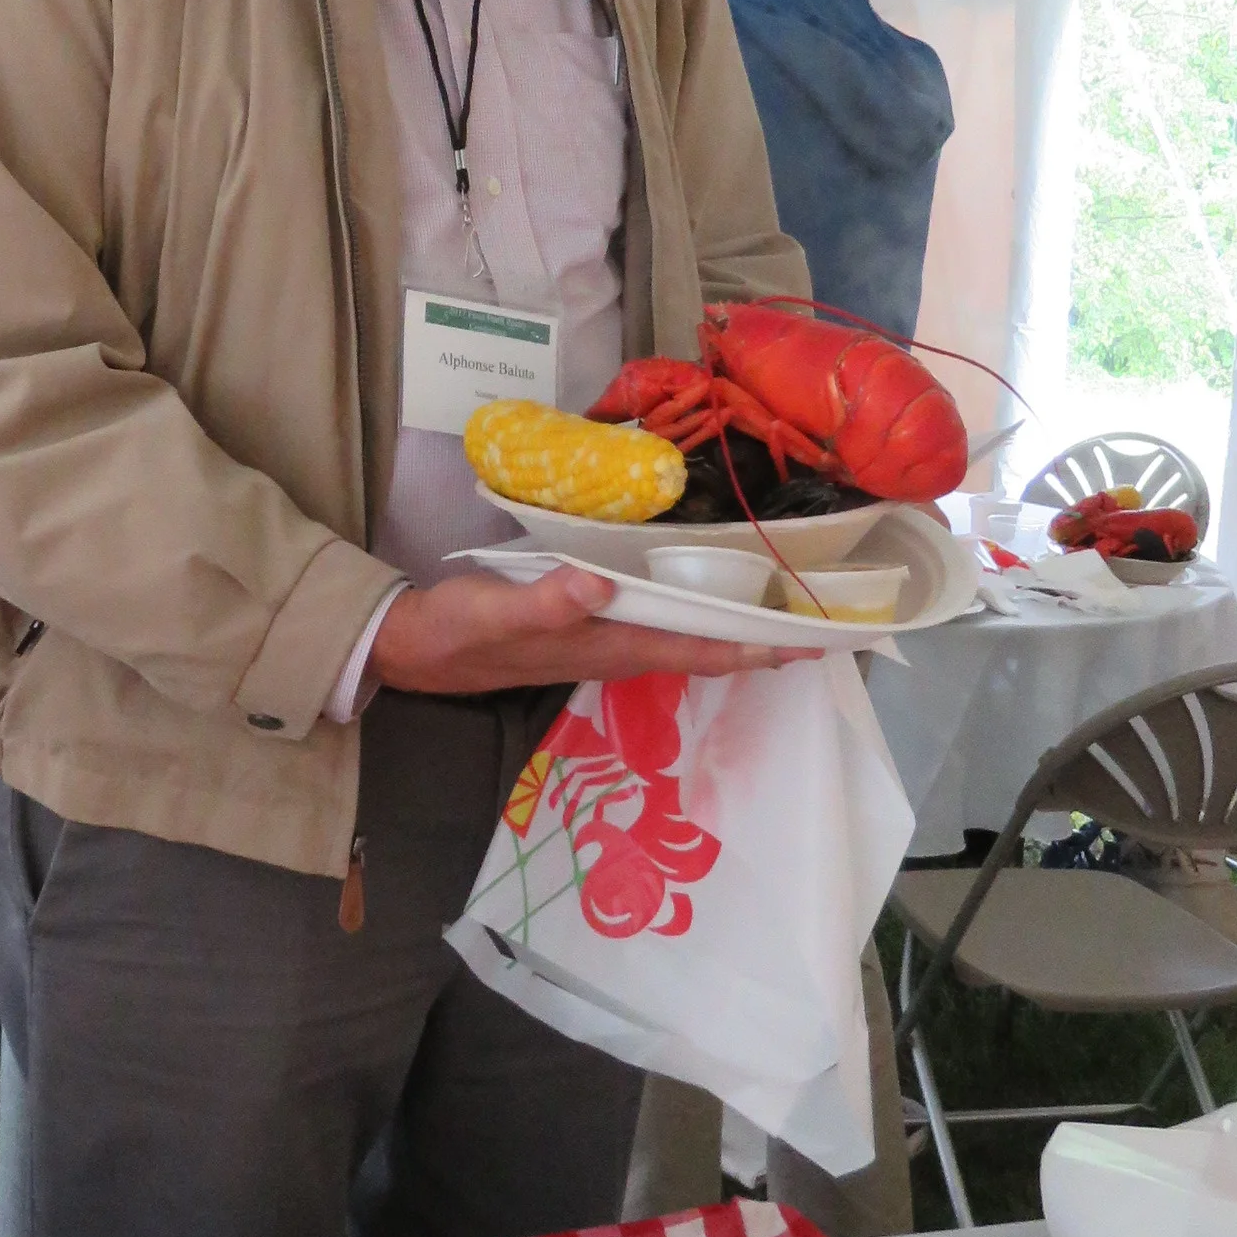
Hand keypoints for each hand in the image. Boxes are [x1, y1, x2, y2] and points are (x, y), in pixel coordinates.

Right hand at [368, 565, 797, 699]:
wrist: (417, 649)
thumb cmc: (460, 629)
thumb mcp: (498, 610)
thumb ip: (549, 599)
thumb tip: (602, 585)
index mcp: (608, 647)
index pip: (698, 648)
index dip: (754, 647)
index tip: (808, 643)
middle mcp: (616, 651)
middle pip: (705, 649)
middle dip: (761, 642)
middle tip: (820, 627)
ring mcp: (602, 644)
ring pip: (684, 639)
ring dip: (731, 630)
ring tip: (777, 612)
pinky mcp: (587, 629)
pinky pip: (657, 626)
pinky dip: (690, 614)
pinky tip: (699, 596)